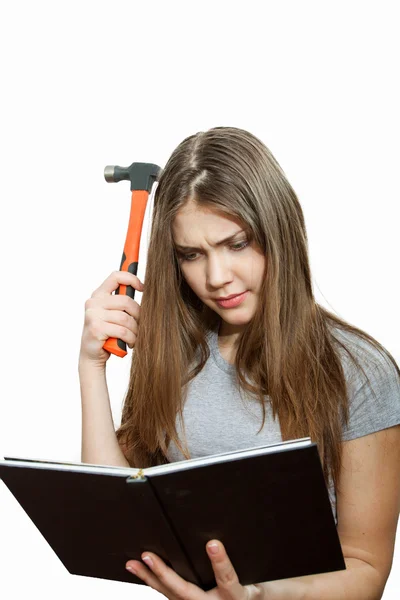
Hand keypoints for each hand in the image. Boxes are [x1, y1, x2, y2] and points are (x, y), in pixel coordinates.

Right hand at [79, 270, 143, 366]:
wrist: (92, 355)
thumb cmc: (106, 333)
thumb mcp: (112, 314)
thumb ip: (121, 302)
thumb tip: (142, 287)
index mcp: (98, 295)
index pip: (116, 276)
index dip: (132, 279)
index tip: (142, 288)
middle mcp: (93, 303)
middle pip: (126, 301)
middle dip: (138, 315)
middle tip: (140, 325)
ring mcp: (93, 315)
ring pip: (126, 319)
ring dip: (135, 331)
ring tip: (134, 337)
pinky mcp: (96, 329)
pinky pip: (122, 331)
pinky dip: (130, 339)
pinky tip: (130, 343)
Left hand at [125, 540, 262, 599]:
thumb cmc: (251, 590)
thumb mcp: (254, 575)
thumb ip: (241, 559)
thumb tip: (224, 535)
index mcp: (235, 597)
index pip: (227, 579)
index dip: (220, 562)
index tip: (212, 544)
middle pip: (186, 592)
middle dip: (165, 574)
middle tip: (148, 556)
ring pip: (172, 595)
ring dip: (150, 578)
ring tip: (133, 563)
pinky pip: (170, 595)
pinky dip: (154, 583)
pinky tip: (142, 572)